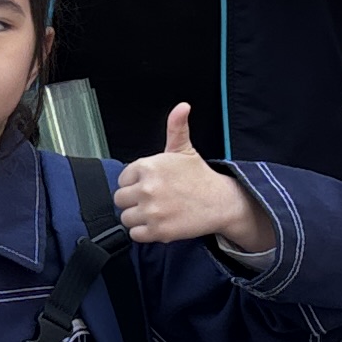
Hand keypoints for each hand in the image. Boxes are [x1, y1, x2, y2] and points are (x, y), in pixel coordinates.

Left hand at [114, 104, 271, 251]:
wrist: (221, 202)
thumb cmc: (199, 177)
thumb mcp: (184, 150)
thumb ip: (176, 128)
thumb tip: (182, 107)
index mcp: (148, 166)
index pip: (122, 179)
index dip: (135, 183)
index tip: (151, 185)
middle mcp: (147, 188)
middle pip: (120, 199)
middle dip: (134, 201)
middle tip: (154, 200)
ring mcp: (152, 211)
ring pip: (126, 218)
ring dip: (138, 218)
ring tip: (157, 212)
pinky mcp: (158, 231)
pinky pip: (135, 235)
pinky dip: (145, 233)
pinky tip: (159, 223)